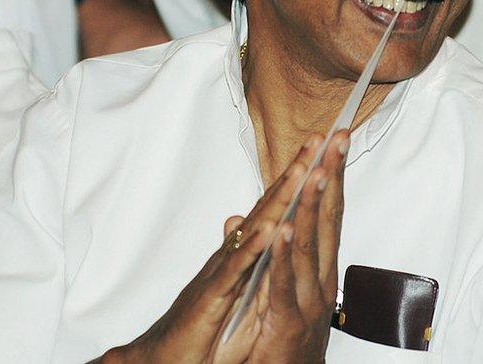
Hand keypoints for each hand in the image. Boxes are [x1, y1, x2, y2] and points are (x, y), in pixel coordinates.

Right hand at [99, 131, 348, 363]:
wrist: (161, 357)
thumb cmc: (196, 327)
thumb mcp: (225, 287)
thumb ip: (236, 252)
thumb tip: (238, 218)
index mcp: (241, 254)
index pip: (274, 209)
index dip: (297, 180)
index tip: (321, 151)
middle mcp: (232, 255)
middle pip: (268, 207)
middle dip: (295, 173)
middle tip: (318, 139)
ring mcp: (222, 273)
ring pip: (254, 230)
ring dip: (279, 199)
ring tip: (303, 170)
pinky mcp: (212, 298)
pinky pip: (237, 271)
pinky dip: (255, 250)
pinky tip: (273, 230)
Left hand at [244, 132, 347, 362]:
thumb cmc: (277, 334)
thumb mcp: (272, 286)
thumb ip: (262, 250)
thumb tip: (245, 217)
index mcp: (317, 266)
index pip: (326, 211)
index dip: (330, 174)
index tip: (334, 139)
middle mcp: (320, 278)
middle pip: (326, 218)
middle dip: (331, 176)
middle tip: (337, 140)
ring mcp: (307, 300)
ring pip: (309, 245)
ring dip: (310, 207)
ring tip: (314, 172)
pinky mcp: (286, 321)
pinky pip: (283, 283)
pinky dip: (283, 257)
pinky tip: (282, 232)